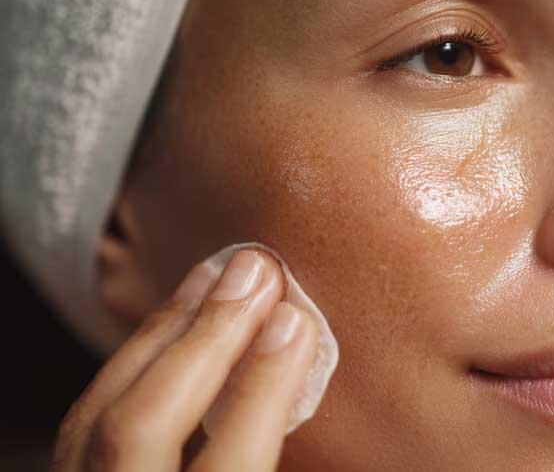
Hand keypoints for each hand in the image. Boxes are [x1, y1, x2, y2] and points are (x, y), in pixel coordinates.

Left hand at [51, 248, 317, 470]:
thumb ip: (264, 451)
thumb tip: (299, 359)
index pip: (228, 466)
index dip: (264, 388)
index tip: (296, 322)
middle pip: (139, 426)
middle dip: (203, 339)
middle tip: (256, 271)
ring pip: (94, 415)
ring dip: (161, 336)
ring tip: (211, 278)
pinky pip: (83, 422)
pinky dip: (130, 367)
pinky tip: (167, 334)